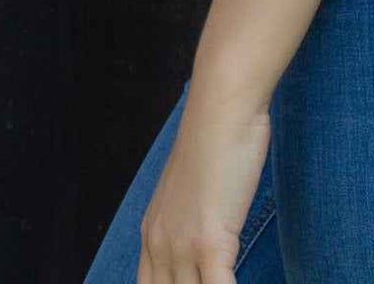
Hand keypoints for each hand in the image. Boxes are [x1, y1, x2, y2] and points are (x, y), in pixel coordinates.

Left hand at [138, 81, 272, 283]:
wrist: (222, 108)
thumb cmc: (216, 136)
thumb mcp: (192, 184)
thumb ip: (191, 216)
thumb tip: (208, 230)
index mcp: (152, 233)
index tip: (194, 283)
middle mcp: (159, 245)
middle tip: (211, 282)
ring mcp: (181, 247)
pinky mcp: (209, 244)